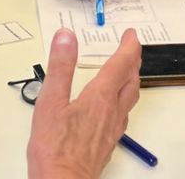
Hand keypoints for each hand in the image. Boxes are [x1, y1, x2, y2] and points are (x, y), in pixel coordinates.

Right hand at [27, 28, 141, 178]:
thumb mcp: (50, 102)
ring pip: (130, 99)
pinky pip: (122, 116)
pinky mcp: (107, 143)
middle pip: (132, 81)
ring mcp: (112, 129)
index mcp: (99, 98)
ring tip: (127, 73)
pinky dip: (122, 101)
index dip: (129, 46)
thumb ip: (60, 67)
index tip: (131, 35)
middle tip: (132, 49)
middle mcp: (111, 112)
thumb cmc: (55, 150)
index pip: (121, 64)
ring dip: (131, 81)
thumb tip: (66, 37)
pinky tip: (113, 107)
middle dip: (134, 62)